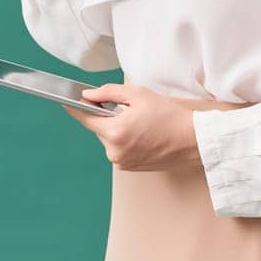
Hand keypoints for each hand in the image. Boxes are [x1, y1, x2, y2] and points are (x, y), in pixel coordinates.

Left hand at [62, 84, 254, 171]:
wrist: (193, 140)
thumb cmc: (169, 116)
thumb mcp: (138, 94)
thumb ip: (108, 93)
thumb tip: (87, 95)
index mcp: (115, 132)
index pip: (85, 118)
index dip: (75, 108)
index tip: (67, 101)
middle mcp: (114, 151)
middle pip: (99, 129)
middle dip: (107, 117)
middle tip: (128, 108)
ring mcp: (122, 162)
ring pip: (110, 139)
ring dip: (117, 129)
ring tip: (141, 123)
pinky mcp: (130, 168)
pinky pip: (119, 149)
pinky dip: (125, 140)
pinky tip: (143, 134)